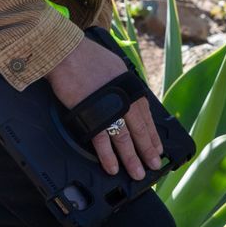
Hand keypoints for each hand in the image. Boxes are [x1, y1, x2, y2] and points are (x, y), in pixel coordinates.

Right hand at [46, 37, 162, 180]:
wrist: (67, 53)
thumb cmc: (87, 57)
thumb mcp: (116, 68)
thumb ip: (123, 85)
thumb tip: (128, 98)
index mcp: (131, 88)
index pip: (147, 117)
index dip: (153, 136)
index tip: (158, 149)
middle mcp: (125, 99)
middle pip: (139, 131)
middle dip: (148, 151)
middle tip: (154, 166)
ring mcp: (109, 108)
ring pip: (124, 138)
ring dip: (131, 158)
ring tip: (137, 173)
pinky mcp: (91, 114)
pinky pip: (102, 140)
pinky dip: (108, 155)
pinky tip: (113, 167)